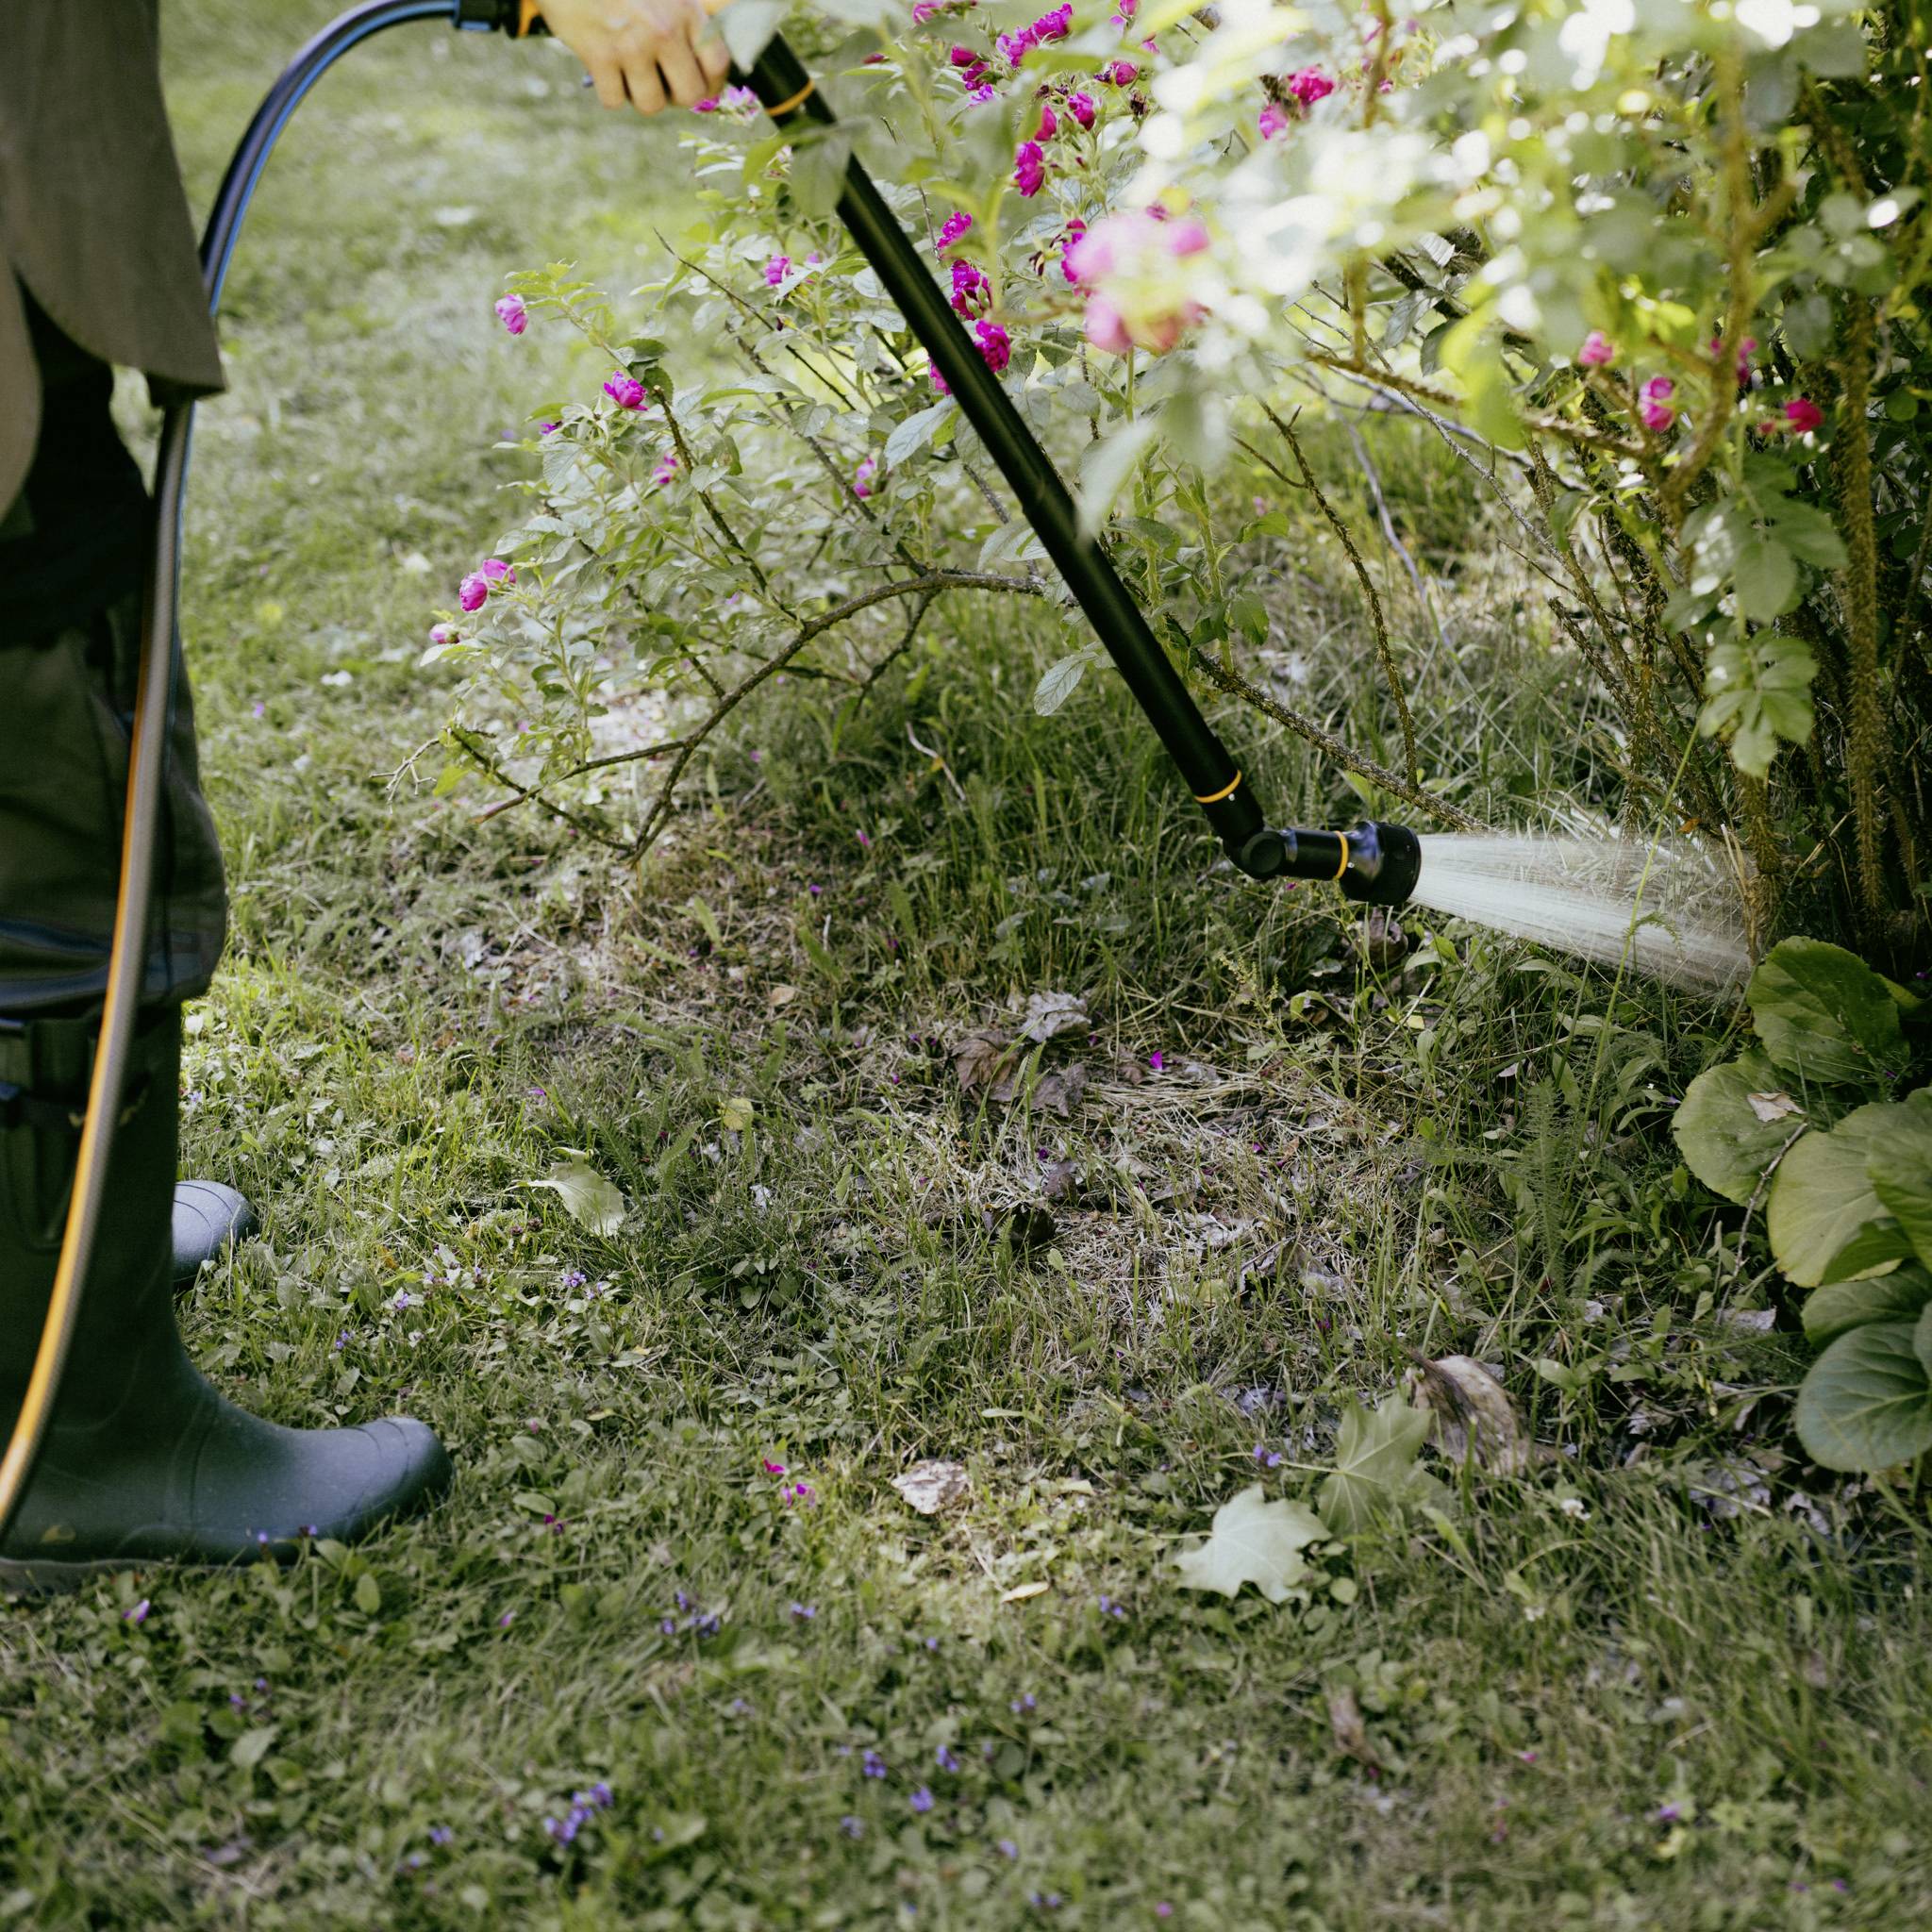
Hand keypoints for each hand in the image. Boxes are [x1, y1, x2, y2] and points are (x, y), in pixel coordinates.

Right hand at [534, 0, 730, 115]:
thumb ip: (688, 25)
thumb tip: (706, 75)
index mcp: (685, 10)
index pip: (718, 65)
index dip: (712, 84)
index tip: (699, 86)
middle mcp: (663, 29)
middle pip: (690, 95)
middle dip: (677, 97)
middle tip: (662, 83)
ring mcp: (631, 44)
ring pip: (652, 105)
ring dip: (641, 96)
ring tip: (631, 73)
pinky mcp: (599, 56)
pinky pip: (615, 101)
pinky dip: (610, 91)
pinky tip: (606, 68)